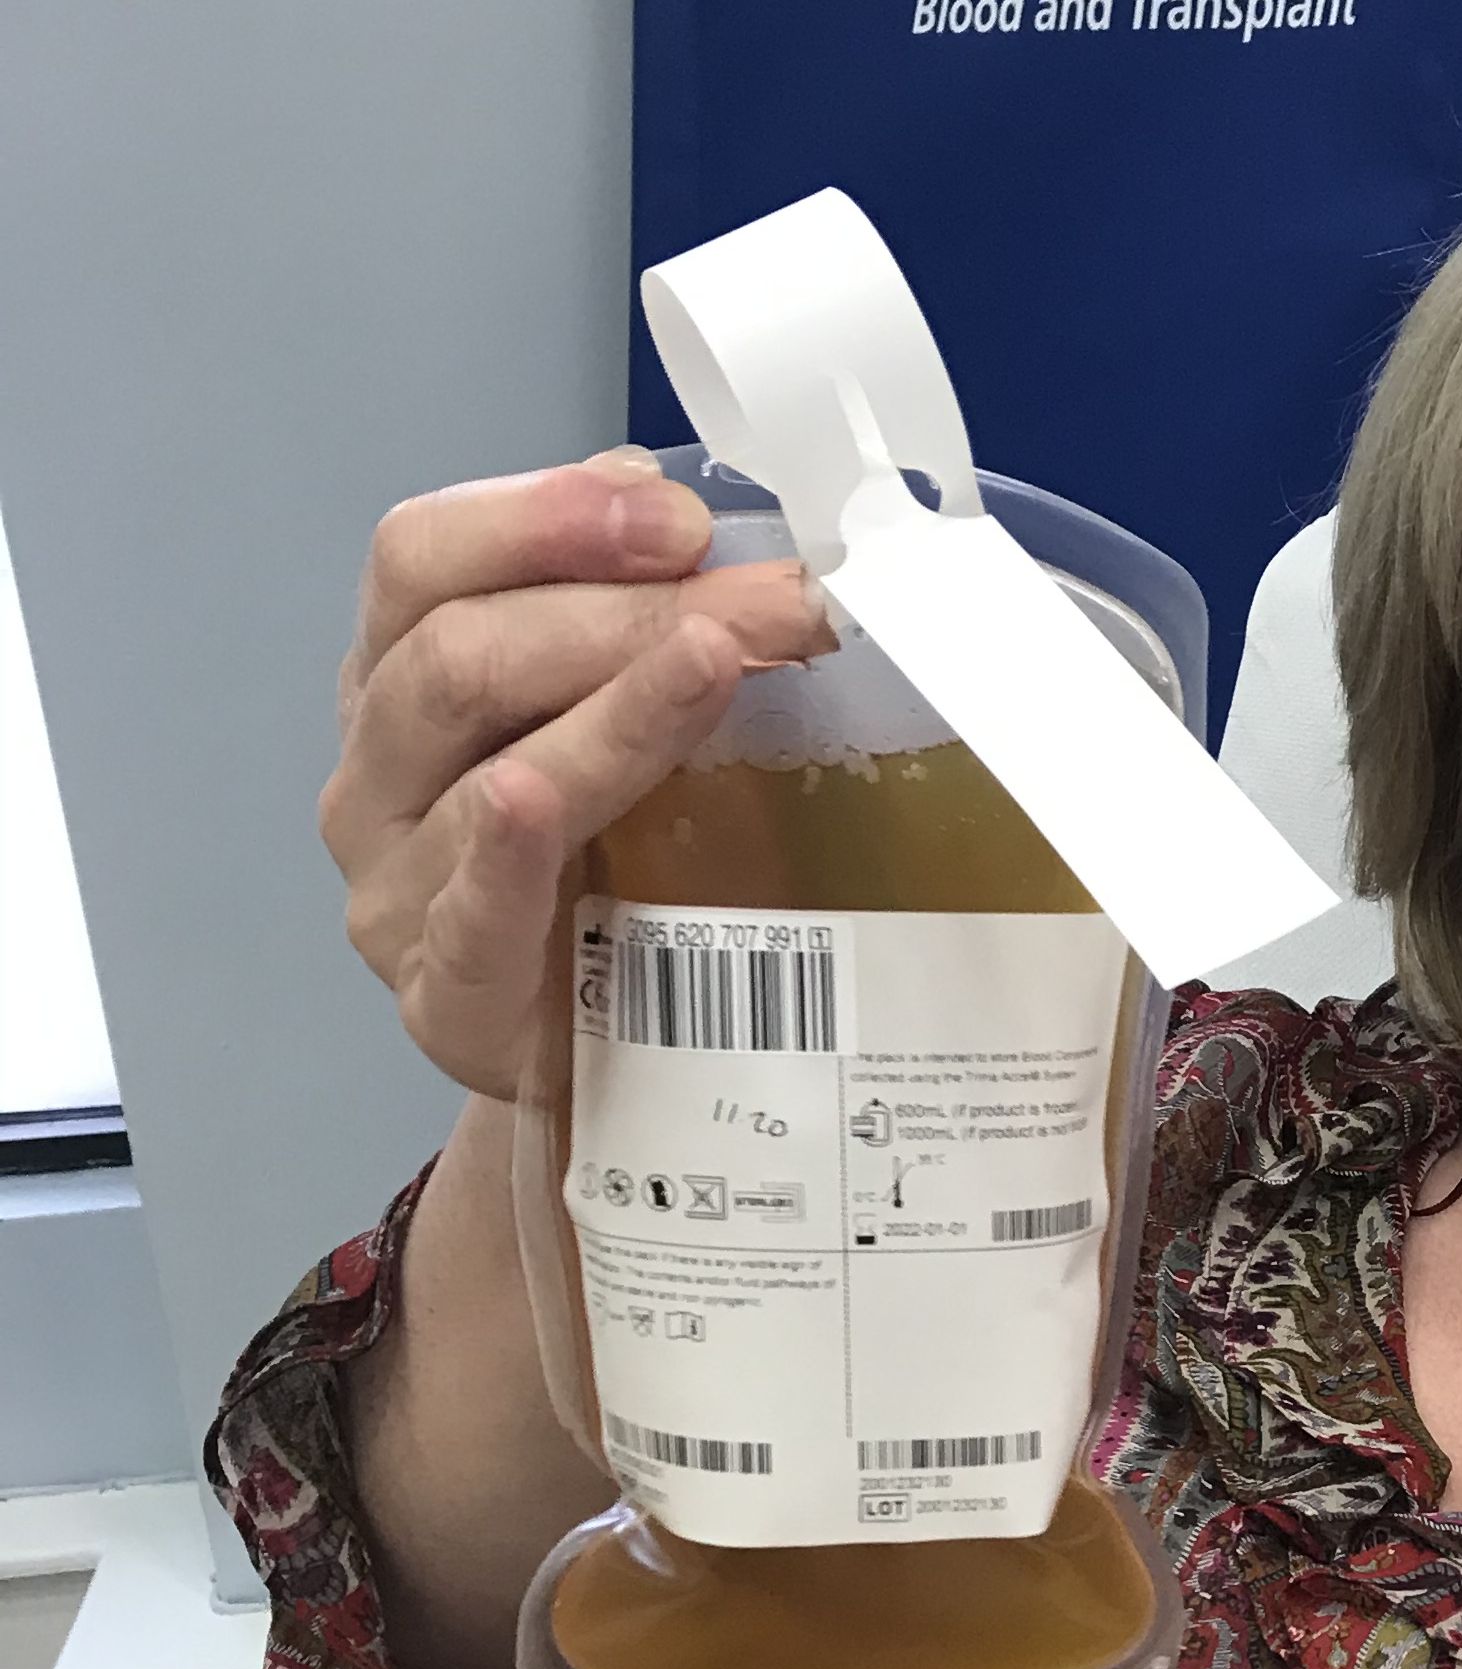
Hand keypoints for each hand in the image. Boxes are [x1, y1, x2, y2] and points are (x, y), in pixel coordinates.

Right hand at [320, 446, 833, 1097]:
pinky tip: (530, 799)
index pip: (423, 558)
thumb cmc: (609, 865)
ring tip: (718, 659)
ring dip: (613, 704)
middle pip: (460, 654)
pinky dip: (502, 856)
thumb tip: (719, 534)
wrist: (593, 1052)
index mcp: (404, 676)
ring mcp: (397, 886)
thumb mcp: (613, 725)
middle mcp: (380, 770)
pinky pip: (464, 915)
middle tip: (774, 601)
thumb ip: (640, 628)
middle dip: (626, 609)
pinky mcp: (445, 996)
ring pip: (476, 769)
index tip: (678, 514)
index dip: (544, 517)